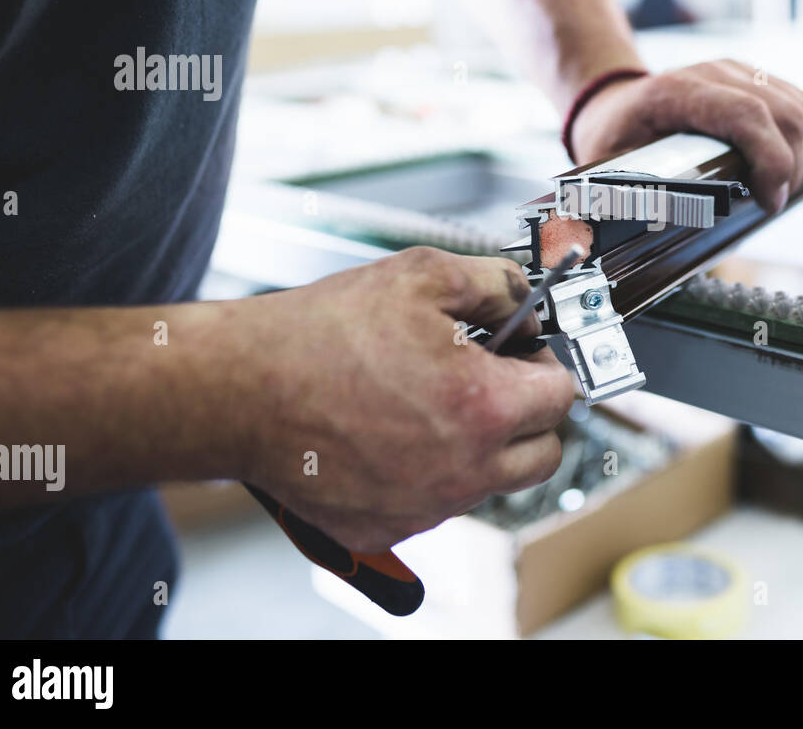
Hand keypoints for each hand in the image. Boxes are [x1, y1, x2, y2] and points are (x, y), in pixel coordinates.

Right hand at [239, 247, 573, 551]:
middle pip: (543, 454)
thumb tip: (526, 303)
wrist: (240, 387)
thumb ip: (496, 284)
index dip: (546, 364)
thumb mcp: (422, 274)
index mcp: (483, 407)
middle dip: (529, 415)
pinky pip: (434, 506)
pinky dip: (428, 475)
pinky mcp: (384, 529)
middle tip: (493, 382)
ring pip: (490, 482)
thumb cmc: (321, 334)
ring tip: (430, 401)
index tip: (523, 354)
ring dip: (480, 445)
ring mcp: (425, 507)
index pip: (562, 397)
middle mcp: (463, 469)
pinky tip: (392, 435)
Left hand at [568, 59, 802, 212]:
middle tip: (769, 203)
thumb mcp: (611, 168)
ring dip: (801, 156)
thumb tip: (658, 229)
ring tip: (775, 188)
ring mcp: (739, 72)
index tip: (769, 201)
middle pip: (785, 114)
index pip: (745, 114)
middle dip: (790, 168)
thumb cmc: (615, 138)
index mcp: (676, 93)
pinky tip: (782, 167)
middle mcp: (713, 73)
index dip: (771, 159)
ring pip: (802, 110)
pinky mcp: (756, 79)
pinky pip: (802, 107)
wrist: (615, 103)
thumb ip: (637, 195)